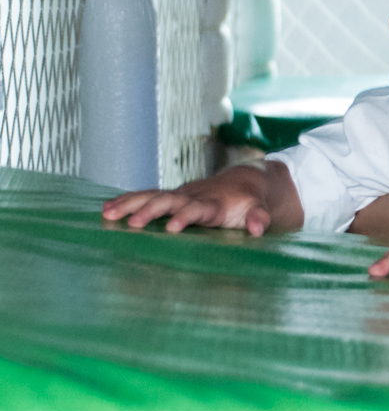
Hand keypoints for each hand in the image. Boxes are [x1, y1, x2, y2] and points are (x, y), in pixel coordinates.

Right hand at [100, 162, 283, 235]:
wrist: (245, 180)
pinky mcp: (170, 196)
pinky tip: (106, 209)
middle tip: (131, 223)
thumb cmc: (250, 201)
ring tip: (107, 214)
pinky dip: (127, 200)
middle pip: (169, 201)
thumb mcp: (260, 209)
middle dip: (150, 211)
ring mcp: (179, 195)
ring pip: (152, 196)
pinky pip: (146, 196)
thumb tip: (259, 229)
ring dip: (130, 204)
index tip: (173, 227)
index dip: (186, 216)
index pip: (198, 209)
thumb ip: (259, 218)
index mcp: (213, 204)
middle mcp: (192, 196)